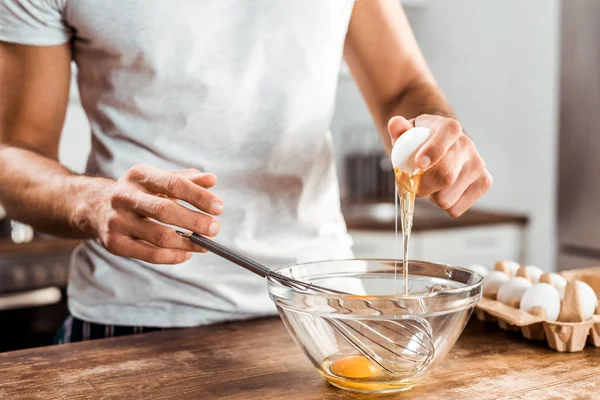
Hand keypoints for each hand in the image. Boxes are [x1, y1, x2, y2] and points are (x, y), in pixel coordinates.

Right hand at [90, 165, 222, 263]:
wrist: (96, 207)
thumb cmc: (140, 192)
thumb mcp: (159, 179)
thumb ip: (186, 180)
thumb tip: (212, 180)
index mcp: (139, 175)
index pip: (173, 184)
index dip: (199, 196)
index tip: (219, 208)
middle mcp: (124, 196)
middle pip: (164, 211)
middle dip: (194, 221)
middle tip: (215, 228)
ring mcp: (117, 221)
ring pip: (158, 236)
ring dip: (186, 242)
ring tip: (204, 244)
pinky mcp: (114, 243)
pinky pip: (149, 254)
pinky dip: (172, 257)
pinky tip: (187, 254)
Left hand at [388, 114, 491, 216]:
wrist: (441, 149)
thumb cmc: (419, 142)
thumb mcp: (407, 132)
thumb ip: (398, 128)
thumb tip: (395, 124)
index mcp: (450, 128)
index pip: (447, 135)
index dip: (433, 150)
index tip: (419, 163)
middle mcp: (467, 145)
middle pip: (446, 175)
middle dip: (422, 186)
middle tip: (413, 185)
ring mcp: (478, 165)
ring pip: (446, 198)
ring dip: (431, 197)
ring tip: (430, 184)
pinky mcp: (484, 183)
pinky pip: (455, 209)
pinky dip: (443, 205)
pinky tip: (442, 191)